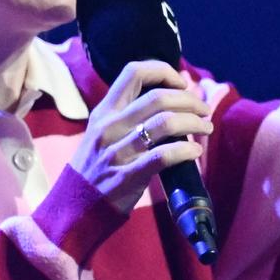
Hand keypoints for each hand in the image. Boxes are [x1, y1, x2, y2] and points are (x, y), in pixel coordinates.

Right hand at [72, 60, 211, 215]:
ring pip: (165, 123)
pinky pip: (163, 156)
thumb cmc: (95, 169)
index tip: (181, 84)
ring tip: (206, 128)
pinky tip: (194, 152)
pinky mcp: (126, 177)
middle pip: (158, 97)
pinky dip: (185, 150)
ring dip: (194, 122)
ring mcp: (116, 152)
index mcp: (104, 112)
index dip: (163, 71)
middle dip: (189, 100)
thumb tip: (170, 98)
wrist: (73, 208)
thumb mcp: (101, 134)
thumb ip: (128, 116)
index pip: (134, 72)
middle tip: (204, 110)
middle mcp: (109, 127)